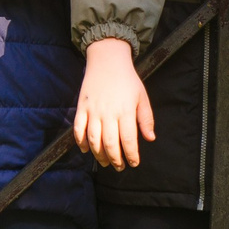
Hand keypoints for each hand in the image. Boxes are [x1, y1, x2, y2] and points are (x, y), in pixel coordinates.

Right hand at [75, 39, 154, 168]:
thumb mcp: (142, 97)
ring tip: (105, 162)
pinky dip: (80, 142)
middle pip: (110, 143)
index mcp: (125, 111)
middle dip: (115, 159)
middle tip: (119, 167)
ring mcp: (93, 111)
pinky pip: (78, 129)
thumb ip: (146, 118)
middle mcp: (108, 113)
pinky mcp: (82, 107)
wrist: (107, 60)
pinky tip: (86, 150)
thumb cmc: (128, 80)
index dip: (131, 155)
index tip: (133, 163)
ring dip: (99, 154)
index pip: (129, 139)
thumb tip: (150, 138)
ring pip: (93, 139)